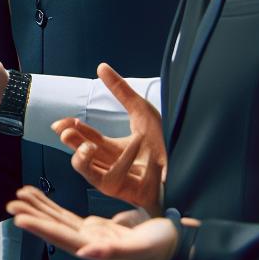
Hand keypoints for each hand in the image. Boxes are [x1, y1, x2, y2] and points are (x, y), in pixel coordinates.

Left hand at [7, 186, 178, 259]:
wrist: (178, 243)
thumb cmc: (164, 246)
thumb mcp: (142, 247)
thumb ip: (113, 251)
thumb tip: (86, 253)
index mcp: (97, 251)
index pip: (63, 238)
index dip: (42, 229)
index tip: (21, 219)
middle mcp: (89, 244)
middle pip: (55, 228)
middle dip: (33, 216)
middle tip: (10, 204)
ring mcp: (91, 235)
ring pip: (58, 220)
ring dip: (38, 208)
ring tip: (18, 196)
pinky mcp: (95, 227)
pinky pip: (67, 215)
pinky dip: (52, 206)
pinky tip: (38, 198)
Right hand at [52, 63, 166, 215]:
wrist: (197, 159)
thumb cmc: (171, 139)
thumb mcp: (142, 111)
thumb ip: (120, 90)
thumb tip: (101, 67)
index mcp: (117, 149)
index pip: (87, 141)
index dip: (72, 132)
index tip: (61, 123)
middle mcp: (116, 166)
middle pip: (83, 158)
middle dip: (72, 145)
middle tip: (66, 132)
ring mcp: (123, 181)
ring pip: (90, 175)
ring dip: (83, 159)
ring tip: (89, 145)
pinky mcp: (131, 192)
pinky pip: (114, 181)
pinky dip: (120, 165)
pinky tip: (131, 147)